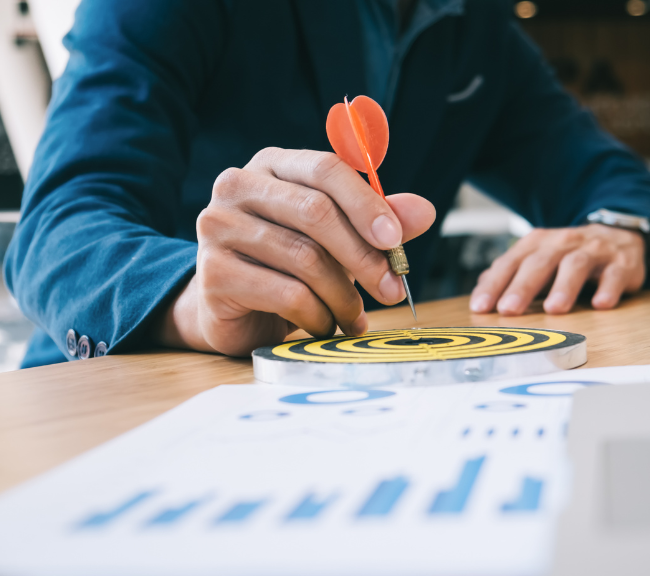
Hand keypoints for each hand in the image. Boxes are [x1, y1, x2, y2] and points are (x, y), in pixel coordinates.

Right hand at [151, 147, 434, 355]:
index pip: (325, 168)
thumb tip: (424, 211)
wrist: (230, 308)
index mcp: (272, 165)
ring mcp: (218, 227)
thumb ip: (377, 221)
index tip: (396, 240)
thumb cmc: (286, 264)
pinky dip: (317, 316)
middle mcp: (237, 186)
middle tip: (391, 290)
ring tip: (355, 317)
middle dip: (364, 256)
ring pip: (305, 258)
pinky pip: (286, 294)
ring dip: (343, 296)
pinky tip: (324, 325)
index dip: (366, 203)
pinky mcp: (213, 274)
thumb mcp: (336, 237)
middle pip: (316, 212)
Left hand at [469, 224, 644, 314]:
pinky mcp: (621, 263)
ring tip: (553, 309)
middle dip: (523, 286)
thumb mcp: (538, 258)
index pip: (511, 263)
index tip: (481, 307)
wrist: (617, 235)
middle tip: (509, 309)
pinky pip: (614, 274)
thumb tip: (481, 289)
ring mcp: (593, 251)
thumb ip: (511, 273)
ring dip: (564, 287)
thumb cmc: (569, 254)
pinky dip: (608, 288)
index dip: (495, 284)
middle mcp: (562, 243)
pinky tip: (600, 304)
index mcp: (537, 244)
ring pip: (576, 265)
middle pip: (540, 262)